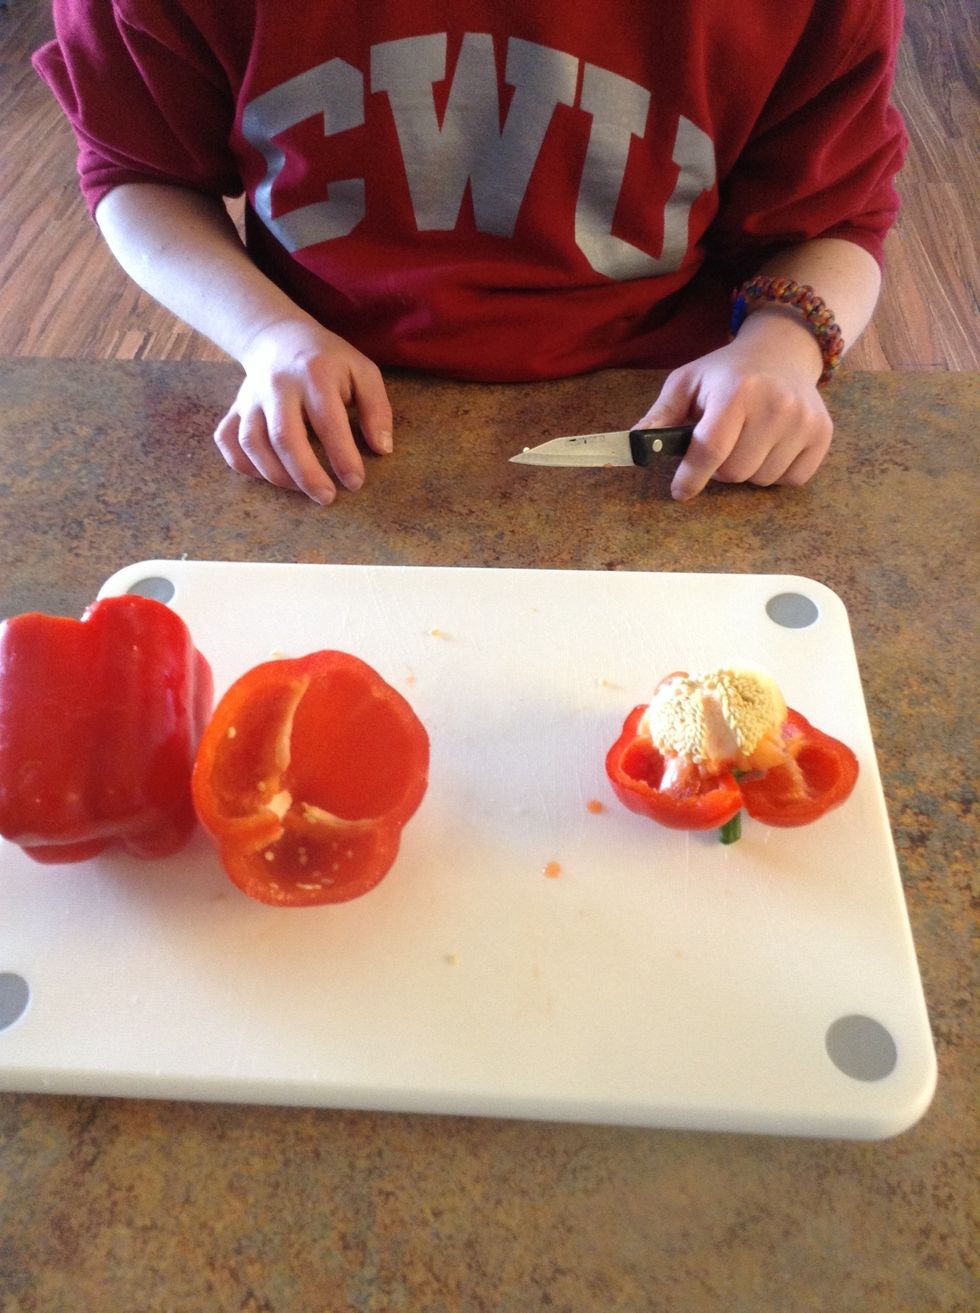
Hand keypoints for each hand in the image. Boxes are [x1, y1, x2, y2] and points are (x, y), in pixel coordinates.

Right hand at [213, 318, 393, 503]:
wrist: (279, 336)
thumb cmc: (328, 361)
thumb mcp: (362, 372)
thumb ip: (377, 408)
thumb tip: (382, 449)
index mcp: (315, 375)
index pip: (329, 422)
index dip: (343, 457)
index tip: (355, 482)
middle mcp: (277, 386)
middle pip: (284, 437)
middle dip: (306, 475)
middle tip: (326, 498)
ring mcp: (251, 398)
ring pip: (252, 443)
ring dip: (276, 475)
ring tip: (301, 490)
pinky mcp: (235, 409)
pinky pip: (228, 441)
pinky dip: (242, 464)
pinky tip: (267, 475)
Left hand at [637, 318, 832, 501]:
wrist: (782, 350)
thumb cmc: (727, 371)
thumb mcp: (687, 382)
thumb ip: (661, 415)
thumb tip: (634, 446)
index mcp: (737, 392)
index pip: (710, 450)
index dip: (690, 477)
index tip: (680, 491)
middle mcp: (775, 405)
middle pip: (735, 473)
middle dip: (719, 469)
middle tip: (721, 446)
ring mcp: (803, 421)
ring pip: (762, 480)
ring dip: (748, 470)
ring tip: (747, 441)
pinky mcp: (822, 434)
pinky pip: (792, 480)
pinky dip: (777, 472)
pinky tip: (772, 445)